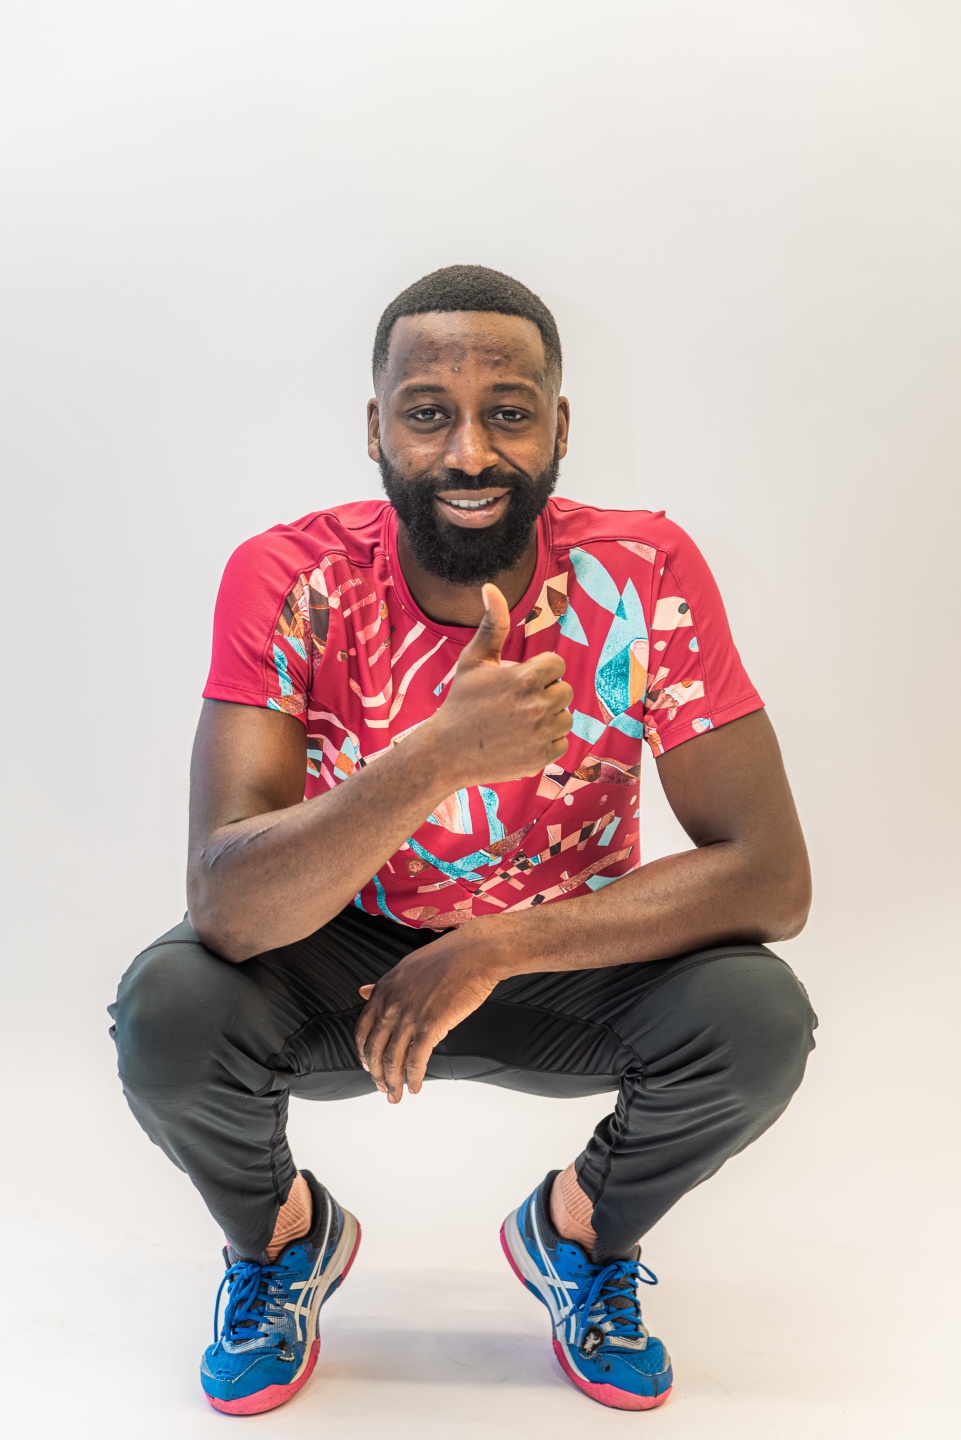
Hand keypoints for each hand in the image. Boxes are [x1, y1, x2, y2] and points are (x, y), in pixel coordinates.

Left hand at [353, 927, 501, 1102]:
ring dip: (393, 1082)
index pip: (362, 1031)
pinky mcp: (430, 1026)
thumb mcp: (405, 968)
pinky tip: (416, 1087)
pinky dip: (413, 1078)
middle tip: (382, 1088)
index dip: (364, 1054)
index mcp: (383, 990)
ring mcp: (409, 1016)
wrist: (475, 954)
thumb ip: (383, 986)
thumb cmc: (446, 958)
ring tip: (396, 1095)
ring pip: (392, 1059)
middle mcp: (391, 1004)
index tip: (370, 1067)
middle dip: (376, 1074)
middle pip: (374, 1050)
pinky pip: (415, 1061)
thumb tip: (362, 992)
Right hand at [429, 583, 573, 787]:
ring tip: (521, 721)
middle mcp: (537, 706)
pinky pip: (562, 743)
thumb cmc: (460, 701)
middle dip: (545, 693)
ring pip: (566, 718)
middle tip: (517, 702)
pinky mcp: (541, 758)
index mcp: (525, 678)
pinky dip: (547, 741)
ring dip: (549, 717)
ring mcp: (540, 734)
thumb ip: (491, 624)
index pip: (556, 665)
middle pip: (564, 691)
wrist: (447, 751)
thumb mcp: (473, 660)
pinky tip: (523, 739)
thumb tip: (491, 587)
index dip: (539, 671)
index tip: (520, 680)